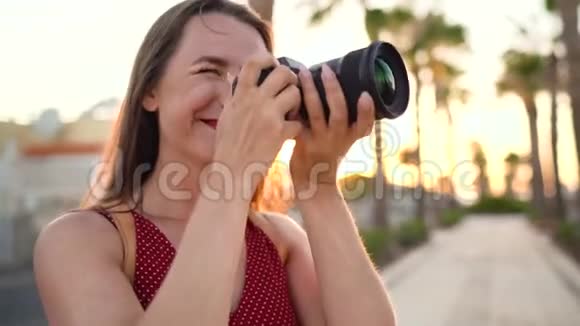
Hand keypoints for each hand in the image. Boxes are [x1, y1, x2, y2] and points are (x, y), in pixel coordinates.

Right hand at [213, 55, 302, 194]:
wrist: (232, 171)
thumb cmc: (227, 145)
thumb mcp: (226, 115)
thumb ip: (234, 95)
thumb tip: (235, 76)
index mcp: (240, 95)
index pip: (253, 63)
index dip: (266, 58)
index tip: (272, 63)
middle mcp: (255, 101)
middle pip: (283, 73)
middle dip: (290, 78)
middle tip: (290, 87)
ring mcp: (269, 116)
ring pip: (295, 94)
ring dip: (296, 101)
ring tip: (290, 111)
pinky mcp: (280, 133)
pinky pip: (298, 121)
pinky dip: (296, 127)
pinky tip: (289, 133)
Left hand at [289, 65, 374, 196]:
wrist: (311, 180)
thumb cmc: (329, 153)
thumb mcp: (345, 139)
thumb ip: (349, 120)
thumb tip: (348, 85)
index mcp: (351, 137)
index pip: (364, 124)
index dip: (367, 111)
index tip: (366, 95)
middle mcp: (337, 139)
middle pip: (339, 113)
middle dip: (334, 89)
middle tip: (327, 69)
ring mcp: (318, 141)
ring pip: (315, 114)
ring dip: (310, 91)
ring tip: (303, 72)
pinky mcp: (300, 142)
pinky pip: (296, 120)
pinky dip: (292, 105)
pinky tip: (287, 90)